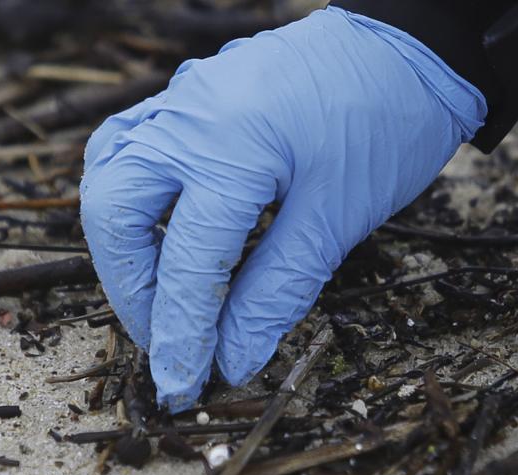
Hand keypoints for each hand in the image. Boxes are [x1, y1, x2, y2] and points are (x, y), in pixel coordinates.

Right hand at [80, 6, 485, 410]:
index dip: (181, 334)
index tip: (182, 386)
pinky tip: (157, 235)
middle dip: (133, 291)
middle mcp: (187, 117)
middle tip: (169, 341)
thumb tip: (231, 359)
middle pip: (114, 216)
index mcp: (230, 146)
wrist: (408, 46)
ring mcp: (179, 100)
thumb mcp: (339, 217)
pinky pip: (128, 148)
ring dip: (125, 248)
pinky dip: (132, 200)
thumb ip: (276, 291)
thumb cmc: (387, 123)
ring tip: (162, 297)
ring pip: (108, 179)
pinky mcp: (185, 98)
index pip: (185, 261)